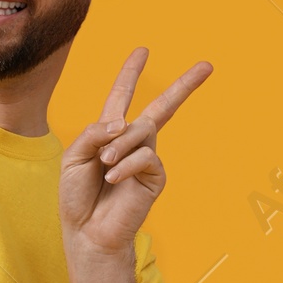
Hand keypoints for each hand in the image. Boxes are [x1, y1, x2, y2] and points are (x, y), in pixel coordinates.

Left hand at [59, 47, 212, 256]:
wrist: (87, 231)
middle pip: (162, 107)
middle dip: (184, 86)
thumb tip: (125, 121)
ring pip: (144, 130)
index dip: (130, 74)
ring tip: (105, 164)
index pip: (122, 96)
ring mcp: (146, 159)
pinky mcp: (155, 177)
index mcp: (110, 133)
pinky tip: (114, 178)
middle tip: (208, 65)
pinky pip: (146, 156)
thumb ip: (94, 132)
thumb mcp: (74, 157)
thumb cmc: (77, 196)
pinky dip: (127, 164)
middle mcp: (132, 142)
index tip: (143, 50)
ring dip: (121, 144)